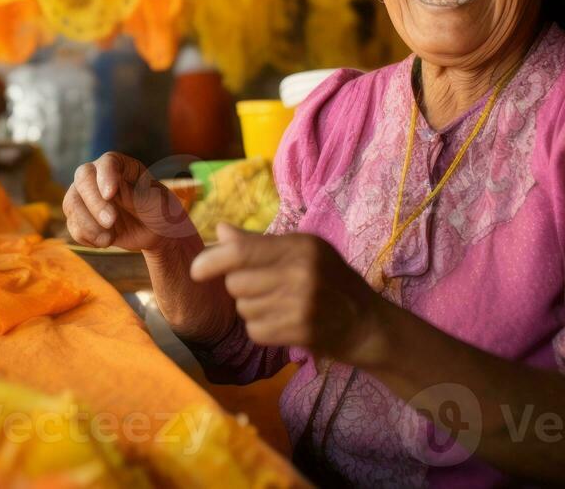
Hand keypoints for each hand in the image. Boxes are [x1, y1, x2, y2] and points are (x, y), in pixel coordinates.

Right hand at [62, 152, 195, 253]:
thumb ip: (135, 195)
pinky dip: (87, 237)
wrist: (155, 233)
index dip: (106, 176)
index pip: (108, 162)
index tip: (110, 194)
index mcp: (121, 166)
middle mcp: (98, 176)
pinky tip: (106, 241)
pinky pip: (72, 225)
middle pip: (83, 179)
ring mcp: (86, 196)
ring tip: (109, 239)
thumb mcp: (156, 202)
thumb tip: (108, 193)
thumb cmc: (159, 210)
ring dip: (88, 224)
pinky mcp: (80, 217)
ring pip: (71, 203)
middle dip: (94, 203)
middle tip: (111, 221)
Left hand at [189, 224, 389, 364]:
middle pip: (236, 283)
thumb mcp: (303, 250)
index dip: (211, 261)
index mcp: (300, 247)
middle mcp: (301, 274)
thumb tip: (220, 231)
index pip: (241, 252)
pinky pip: (255, 331)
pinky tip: (283, 322)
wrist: (367, 324)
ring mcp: (301, 306)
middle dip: (240, 286)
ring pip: (243, 308)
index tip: (196, 270)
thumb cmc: (331, 280)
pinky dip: (262, 329)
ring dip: (252, 308)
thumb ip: (259, 243)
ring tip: (279, 304)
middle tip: (264, 286)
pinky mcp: (300, 333)